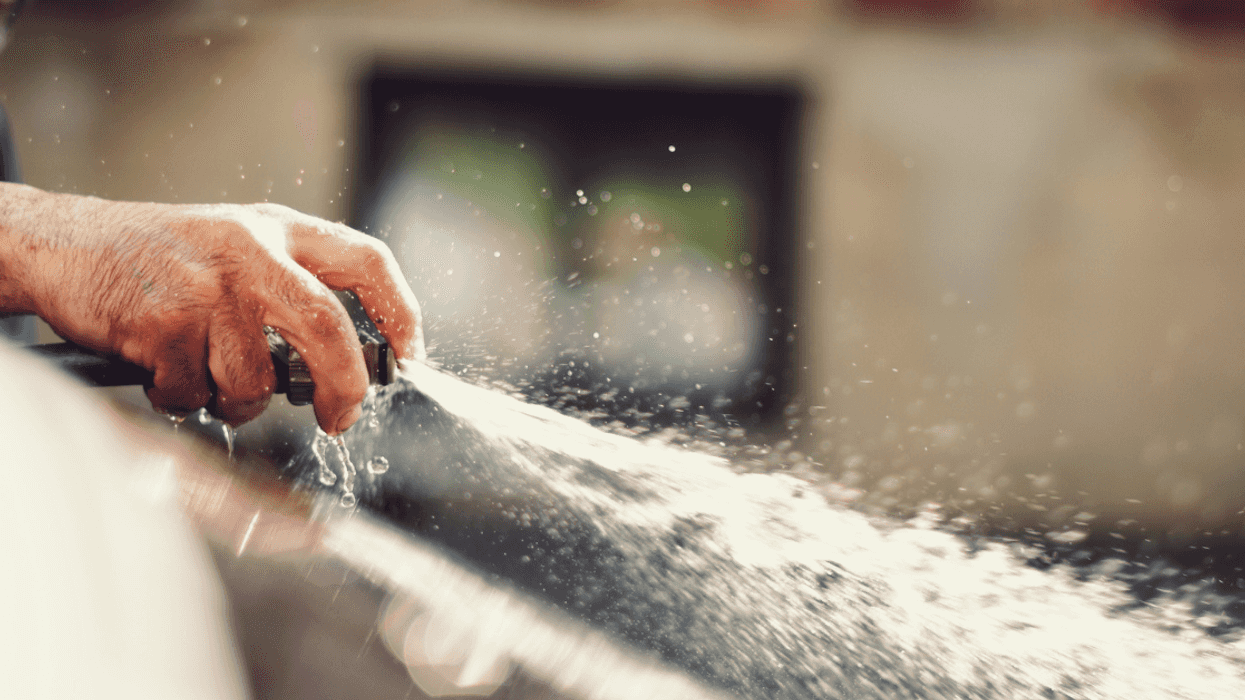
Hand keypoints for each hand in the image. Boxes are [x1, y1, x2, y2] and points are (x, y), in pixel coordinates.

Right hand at [0, 184, 422, 433]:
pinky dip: (182, 399)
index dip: (401, 311)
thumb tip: (351, 357)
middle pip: (329, 329)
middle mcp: (251, 251)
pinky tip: (163, 368)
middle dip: (345, 386)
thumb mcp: (237, 242)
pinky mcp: (166, 323)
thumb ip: (291, 282)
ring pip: (256, 378)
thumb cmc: (160, 255)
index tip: (409, 356)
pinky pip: (196, 393)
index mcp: (279, 229)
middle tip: (342, 417)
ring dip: (235, 398)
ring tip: (206, 375)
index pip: (367, 261)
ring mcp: (208, 288)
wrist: (64, 243)